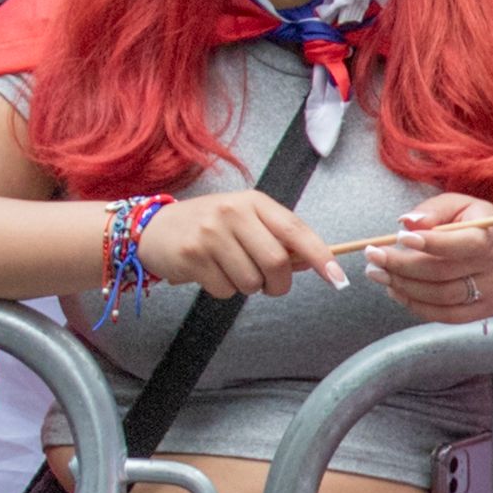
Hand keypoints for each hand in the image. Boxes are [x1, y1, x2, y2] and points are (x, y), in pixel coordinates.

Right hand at [142, 189, 339, 301]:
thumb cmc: (210, 227)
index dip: (320, 256)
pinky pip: (225, 290)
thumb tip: (315, 263)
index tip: (338, 278)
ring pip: (250, 281)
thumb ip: (276, 238)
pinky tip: (210, 273)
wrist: (155, 229)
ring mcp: (211, 233)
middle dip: (279, 284)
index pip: (296, 229)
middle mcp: (233, 212)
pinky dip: (224, 291)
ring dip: (248, 288)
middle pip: (276, 262)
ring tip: (230, 271)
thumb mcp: (244, 221)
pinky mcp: (192, 256)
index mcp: (254, 202)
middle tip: (271, 287)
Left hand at [364, 193, 492, 325]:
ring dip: (404, 287)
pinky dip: (416, 306)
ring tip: (378, 274)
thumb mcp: (463, 205)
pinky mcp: (481, 313)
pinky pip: (445, 316)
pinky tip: (397, 291)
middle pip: (443, 273)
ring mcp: (489, 294)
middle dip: (402, 266)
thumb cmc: (481, 226)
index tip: (399, 237)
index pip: (462, 243)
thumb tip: (406, 223)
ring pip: (441, 297)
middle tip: (374, 257)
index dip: (429, 243)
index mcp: (491, 236)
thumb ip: (434, 209)